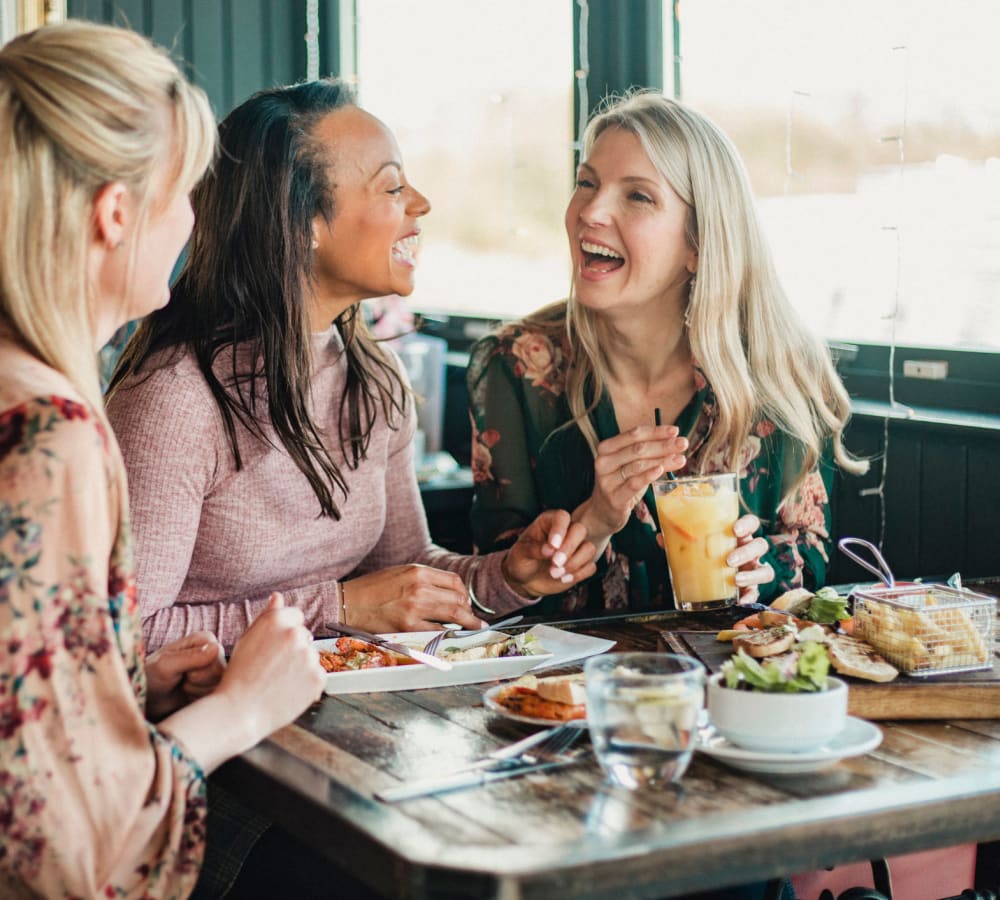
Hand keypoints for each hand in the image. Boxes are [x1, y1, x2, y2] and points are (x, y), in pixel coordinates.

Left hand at [145, 631, 225, 720]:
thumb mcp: (165, 665)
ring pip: (220, 685)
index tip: (181, 670)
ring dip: (197, 691)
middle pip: (219, 671)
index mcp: (204, 640)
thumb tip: (216, 648)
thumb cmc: (151, 677)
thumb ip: (189, 657)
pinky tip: (189, 696)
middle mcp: (214, 653)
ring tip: (183, 687)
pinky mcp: (215, 687)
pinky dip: (201, 700)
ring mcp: (216, 671)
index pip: (216, 654)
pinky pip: (218, 697)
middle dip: (197, 681)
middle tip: (181, 679)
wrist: (148, 699)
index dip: (198, 667)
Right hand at [220, 593, 324, 740]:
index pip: (295, 616)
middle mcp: (295, 634)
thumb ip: (267, 616)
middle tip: (272, 668)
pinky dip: (308, 683)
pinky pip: (318, 675)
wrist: (239, 712)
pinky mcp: (318, 677)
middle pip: (304, 636)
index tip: (274, 648)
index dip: (283, 633)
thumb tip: (278, 597)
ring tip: (278, 682)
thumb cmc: (239, 676)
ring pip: (311, 656)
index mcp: (277, 621)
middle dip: (293, 649)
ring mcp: (309, 656)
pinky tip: (288, 690)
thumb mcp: (247, 639)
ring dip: (301, 666)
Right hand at [343, 565, 483, 632]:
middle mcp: (419, 587)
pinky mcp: (408, 626)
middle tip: (473, 620)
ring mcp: (415, 607)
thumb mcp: (400, 574)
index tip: (466, 603)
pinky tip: (451, 637)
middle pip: (458, 598)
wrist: (347, 604)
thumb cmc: (372, 590)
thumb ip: (423, 580)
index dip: (464, 594)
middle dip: (469, 611)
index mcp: (417, 571)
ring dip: (467, 623)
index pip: (454, 581)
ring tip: (472, 628)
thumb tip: (447, 594)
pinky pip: (437, 631)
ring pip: (454, 614)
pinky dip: (448, 634)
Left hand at [502, 509, 596, 597]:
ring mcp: (576, 547)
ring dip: (574, 563)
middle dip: (569, 548)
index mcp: (549, 523)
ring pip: (589, 548)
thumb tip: (549, 550)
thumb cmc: (522, 560)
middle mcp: (566, 531)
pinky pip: (590, 566)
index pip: (562, 517)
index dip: (560, 529)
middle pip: (580, 530)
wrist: (526, 580)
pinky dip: (579, 574)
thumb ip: (534, 549)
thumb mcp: (520, 553)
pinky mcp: (582, 564)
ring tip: (554, 573)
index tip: (553, 546)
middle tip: (555, 563)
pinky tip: (563, 579)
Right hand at [577, 425, 686, 544]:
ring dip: (662, 460)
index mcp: (606, 448)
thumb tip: (673, 440)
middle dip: (663, 445)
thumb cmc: (620, 484)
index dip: (656, 431)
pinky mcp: (614, 497)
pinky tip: (661, 470)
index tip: (675, 431)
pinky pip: (633, 483)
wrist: (602, 512)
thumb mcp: (629, 464)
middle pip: (637, 449)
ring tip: (680, 459)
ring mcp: (607, 480)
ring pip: (638, 465)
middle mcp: (604, 462)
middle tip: (683, 443)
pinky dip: (648, 475)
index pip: (633, 434)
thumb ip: (645, 452)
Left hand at [655, 514, 773, 605]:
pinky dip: (751, 597)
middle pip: (760, 545)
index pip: (752, 523)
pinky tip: (741, 601)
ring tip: (736, 579)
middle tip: (729, 560)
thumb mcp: (692, 547)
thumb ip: (679, 540)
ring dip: (753, 574)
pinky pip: (757, 593)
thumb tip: (661, 537)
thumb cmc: (702, 555)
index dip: (747, 524)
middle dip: (747, 552)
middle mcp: (749, 551)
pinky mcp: (751, 589)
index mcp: (737, 536)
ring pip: (765, 570)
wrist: (705, 580)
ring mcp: (752, 570)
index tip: (735, 529)